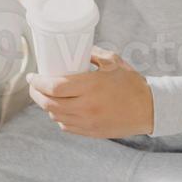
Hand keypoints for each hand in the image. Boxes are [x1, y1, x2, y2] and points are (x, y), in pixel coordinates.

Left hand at [27, 47, 153, 137]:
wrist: (149, 109)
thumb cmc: (131, 82)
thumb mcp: (113, 61)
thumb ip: (93, 54)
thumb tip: (75, 49)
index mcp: (90, 86)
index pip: (53, 87)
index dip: (37, 82)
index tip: (32, 76)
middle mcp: (86, 106)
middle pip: (49, 104)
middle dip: (36, 94)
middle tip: (34, 86)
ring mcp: (88, 122)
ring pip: (56, 116)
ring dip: (46, 106)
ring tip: (46, 96)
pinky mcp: (91, 132)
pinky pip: (67, 126)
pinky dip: (59, 117)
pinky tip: (61, 109)